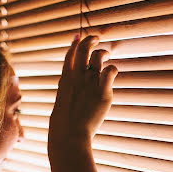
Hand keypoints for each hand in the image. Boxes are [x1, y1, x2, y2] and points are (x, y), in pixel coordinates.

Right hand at [48, 35, 117, 151]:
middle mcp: (77, 77)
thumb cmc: (63, 125)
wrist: (69, 135)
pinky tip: (111, 74)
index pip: (69, 54)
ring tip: (106, 56)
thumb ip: (67, 93)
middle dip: (90, 40)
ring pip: (99, 56)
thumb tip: (68, 91)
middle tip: (96, 38)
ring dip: (104, 53)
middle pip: (84, 48)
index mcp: (64, 80)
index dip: (74, 43)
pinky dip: (112, 69)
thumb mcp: (60, 104)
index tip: (78, 36)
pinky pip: (110, 71)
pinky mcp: (102, 92)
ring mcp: (89, 83)